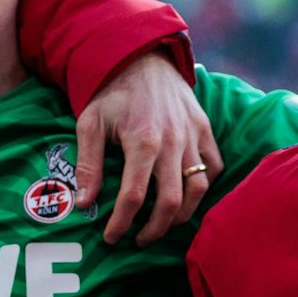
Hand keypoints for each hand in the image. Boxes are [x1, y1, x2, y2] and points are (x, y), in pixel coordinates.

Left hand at [74, 50, 223, 245]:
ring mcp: (194, 136)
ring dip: (182, 215)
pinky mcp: (205, 129)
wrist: (143, 56)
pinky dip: (204, 186)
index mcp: (142, 141)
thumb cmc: (112, 92)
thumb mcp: (89, 123)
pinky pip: (215, 166)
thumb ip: (87, 164)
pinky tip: (186, 196)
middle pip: (172, 201)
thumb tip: (82, 204)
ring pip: (199, 189)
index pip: (134, 196)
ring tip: (163, 225)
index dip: (122, 223)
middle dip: (154, 229)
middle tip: (138, 241)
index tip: (111, 238)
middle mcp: (173, 141)